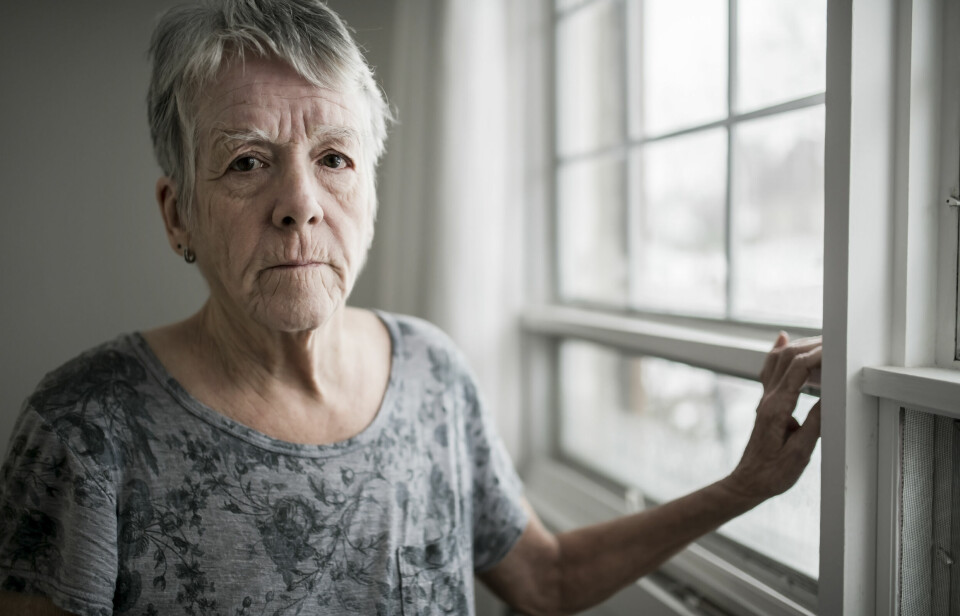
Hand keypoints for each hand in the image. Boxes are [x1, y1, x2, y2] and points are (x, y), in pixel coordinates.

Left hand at [725, 333, 821, 501]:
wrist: (749, 483)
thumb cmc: (774, 473)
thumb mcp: (800, 453)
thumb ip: (815, 423)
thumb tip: (831, 397)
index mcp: (777, 408)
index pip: (797, 369)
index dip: (818, 354)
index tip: (837, 348)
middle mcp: (768, 399)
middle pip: (787, 357)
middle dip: (811, 345)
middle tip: (835, 341)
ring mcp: (764, 399)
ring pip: (777, 360)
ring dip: (799, 346)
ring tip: (821, 341)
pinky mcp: (766, 404)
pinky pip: (771, 369)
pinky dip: (780, 352)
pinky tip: (783, 340)